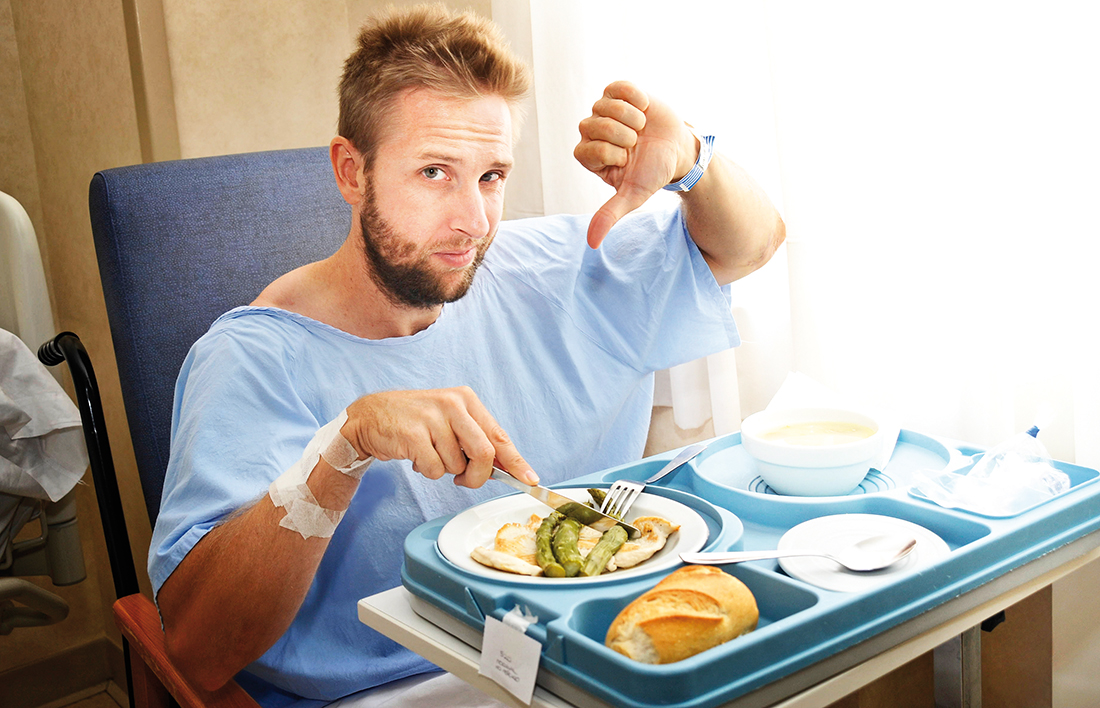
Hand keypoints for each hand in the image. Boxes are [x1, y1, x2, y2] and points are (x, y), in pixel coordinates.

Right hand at [342, 387, 536, 487]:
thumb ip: (476, 440)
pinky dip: (427, 471)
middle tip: (465, 480)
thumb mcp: (450, 421)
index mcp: (466, 399)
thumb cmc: (415, 423)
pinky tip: (416, 456)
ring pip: (457, 465)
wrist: (370, 417)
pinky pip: (434, 470)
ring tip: (429, 453)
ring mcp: (433, 418)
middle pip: (484, 453)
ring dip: (445, 470)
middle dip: (478, 476)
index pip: (499, 436)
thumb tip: (506, 468)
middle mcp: (453, 404)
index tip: (530, 479)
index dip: (516, 462)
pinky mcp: (414, 434)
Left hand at [574, 81, 697, 247]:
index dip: (614, 153)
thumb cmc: (652, 174)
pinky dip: (635, 98)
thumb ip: (610, 215)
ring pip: (604, 105)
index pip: (588, 149)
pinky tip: (644, 109)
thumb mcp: (633, 196)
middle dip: (623, 135)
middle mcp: (591, 132)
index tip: (628, 159)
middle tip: (637, 142)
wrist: (678, 150)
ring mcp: (604, 110)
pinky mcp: (619, 92)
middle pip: (594, 125)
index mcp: (589, 155)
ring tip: (642, 127)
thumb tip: (592, 243)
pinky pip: (618, 87)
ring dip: (631, 118)